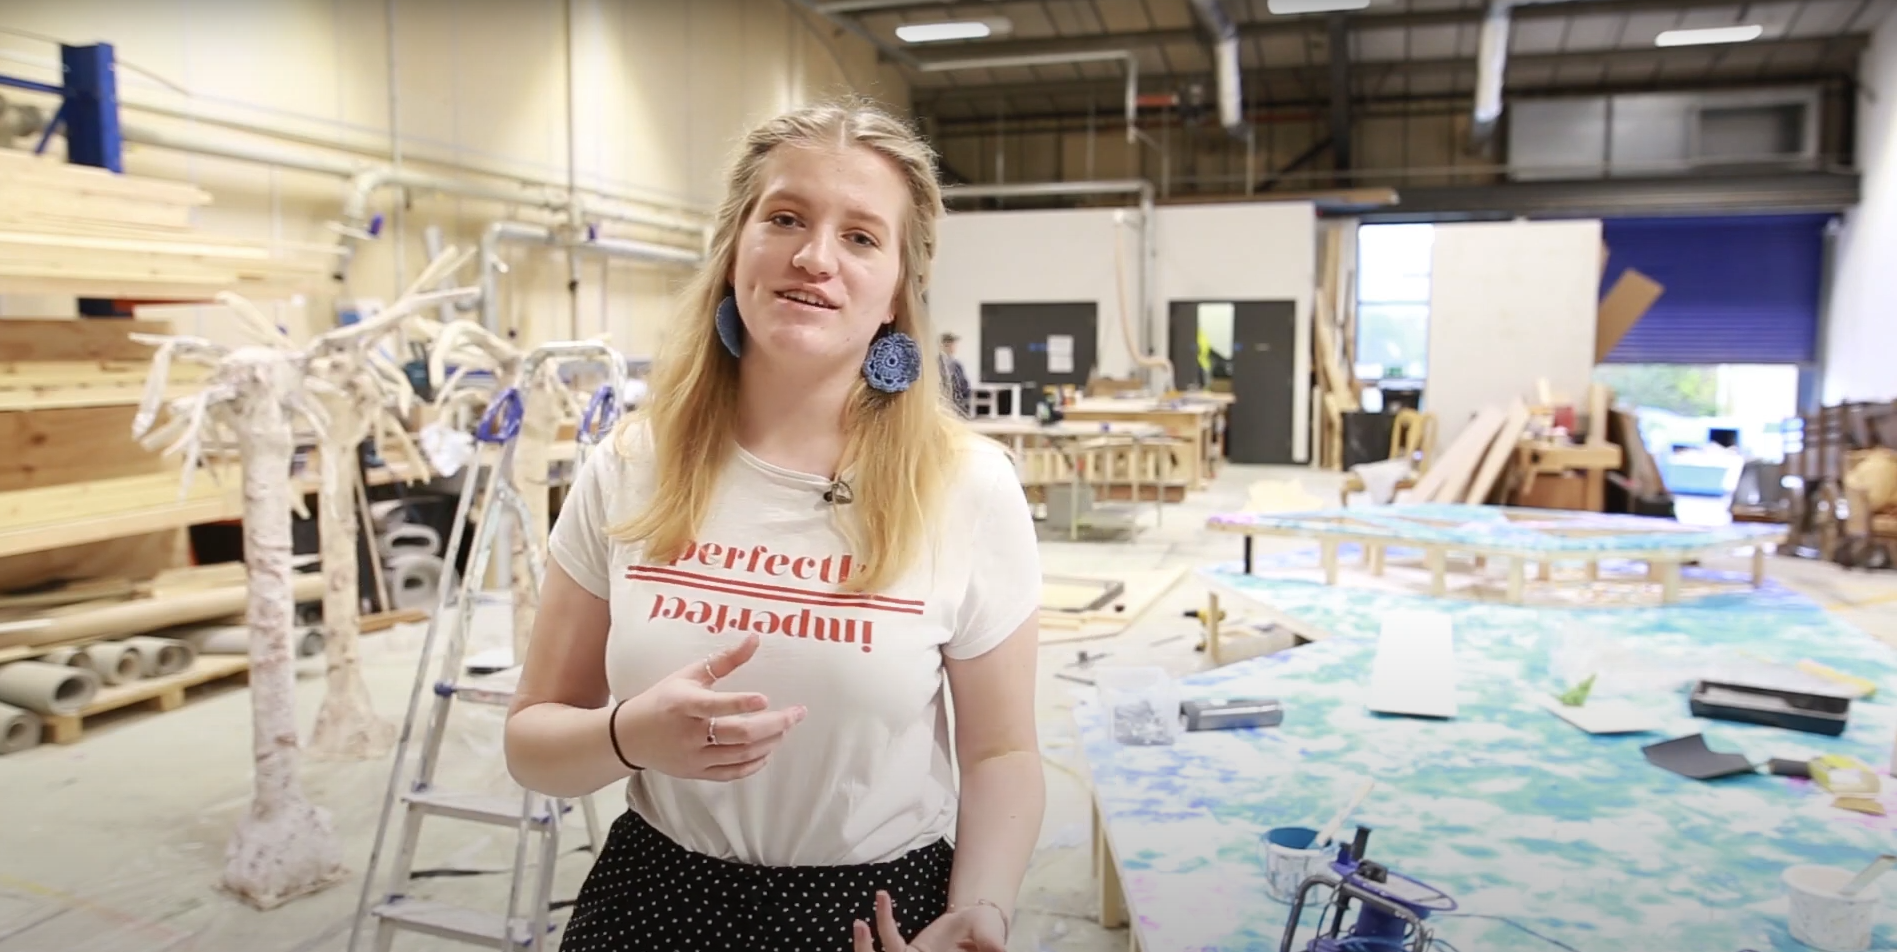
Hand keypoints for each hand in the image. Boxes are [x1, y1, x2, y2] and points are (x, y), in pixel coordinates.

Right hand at [614, 633, 805, 780]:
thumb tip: (755, 638)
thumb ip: (725, 660)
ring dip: (769, 742)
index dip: (741, 703)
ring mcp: (694, 757)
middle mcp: (689, 733)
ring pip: (740, 754)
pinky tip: (768, 751)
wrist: (630, 736)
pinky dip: (754, 764)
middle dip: (774, 724)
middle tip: (797, 714)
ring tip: (785, 729)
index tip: (766, 698)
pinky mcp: (697, 773)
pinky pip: (732, 773)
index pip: (715, 706)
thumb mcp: (689, 674)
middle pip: (738, 734)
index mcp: (684, 704)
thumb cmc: (664, 698)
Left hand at [852, 891, 1006, 951]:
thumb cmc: (988, 932)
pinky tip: (882, 898)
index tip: (900, 951)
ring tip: (859, 924)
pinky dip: (881, 922)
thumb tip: (1000, 951)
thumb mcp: (991, 939)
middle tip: (862, 932)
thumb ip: (992, 946)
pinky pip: (888, 940)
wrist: (979, 921)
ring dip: (864, 947)